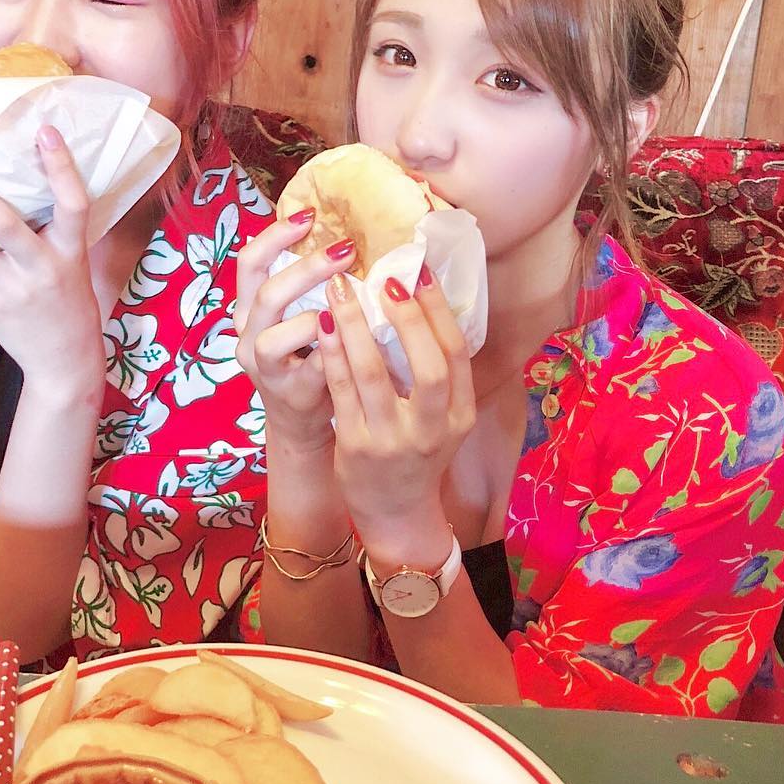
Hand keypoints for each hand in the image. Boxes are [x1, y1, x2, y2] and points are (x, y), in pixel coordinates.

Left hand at [0, 126, 102, 394]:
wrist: (65, 359)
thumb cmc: (67, 298)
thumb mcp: (72, 259)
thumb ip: (54, 225)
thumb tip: (34, 172)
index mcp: (70, 250)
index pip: (74, 203)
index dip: (62, 167)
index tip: (46, 131)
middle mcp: (42, 268)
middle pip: (2, 220)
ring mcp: (13, 290)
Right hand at [235, 210, 356, 453]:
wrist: (302, 417)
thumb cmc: (307, 354)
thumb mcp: (298, 315)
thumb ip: (307, 285)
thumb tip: (342, 233)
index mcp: (249, 306)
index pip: (249, 262)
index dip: (275, 236)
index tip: (309, 215)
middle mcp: (247, 333)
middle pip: (266, 294)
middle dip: (307, 268)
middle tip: (346, 249)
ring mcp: (262, 366)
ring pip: (273, 336)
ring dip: (314, 315)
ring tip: (348, 300)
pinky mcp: (287, 391)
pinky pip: (310, 367)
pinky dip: (334, 349)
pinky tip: (359, 336)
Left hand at [317, 269, 475, 551]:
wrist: (396, 512)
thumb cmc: (417, 450)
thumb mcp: (444, 417)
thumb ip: (438, 372)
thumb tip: (420, 299)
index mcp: (459, 414)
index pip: (456, 354)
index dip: (440, 310)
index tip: (420, 271)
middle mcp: (432, 429)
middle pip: (428, 366)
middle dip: (407, 317)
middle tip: (385, 278)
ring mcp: (392, 440)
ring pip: (375, 375)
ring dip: (357, 327)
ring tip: (341, 290)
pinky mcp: (355, 448)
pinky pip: (341, 391)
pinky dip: (332, 354)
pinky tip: (323, 326)